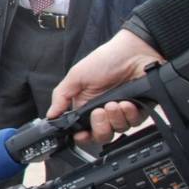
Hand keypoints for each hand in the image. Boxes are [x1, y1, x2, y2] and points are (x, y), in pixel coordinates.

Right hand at [47, 29, 161, 142]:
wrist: (134, 52)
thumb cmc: (105, 60)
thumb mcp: (76, 76)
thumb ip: (61, 97)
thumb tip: (50, 115)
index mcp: (85, 106)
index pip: (82, 130)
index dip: (82, 136)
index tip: (81, 134)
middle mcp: (103, 111)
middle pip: (101, 135)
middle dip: (100, 128)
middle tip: (99, 112)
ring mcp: (121, 112)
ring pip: (118, 130)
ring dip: (115, 118)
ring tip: (115, 102)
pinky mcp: (138, 110)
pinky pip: (134, 123)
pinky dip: (130, 114)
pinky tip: (127, 103)